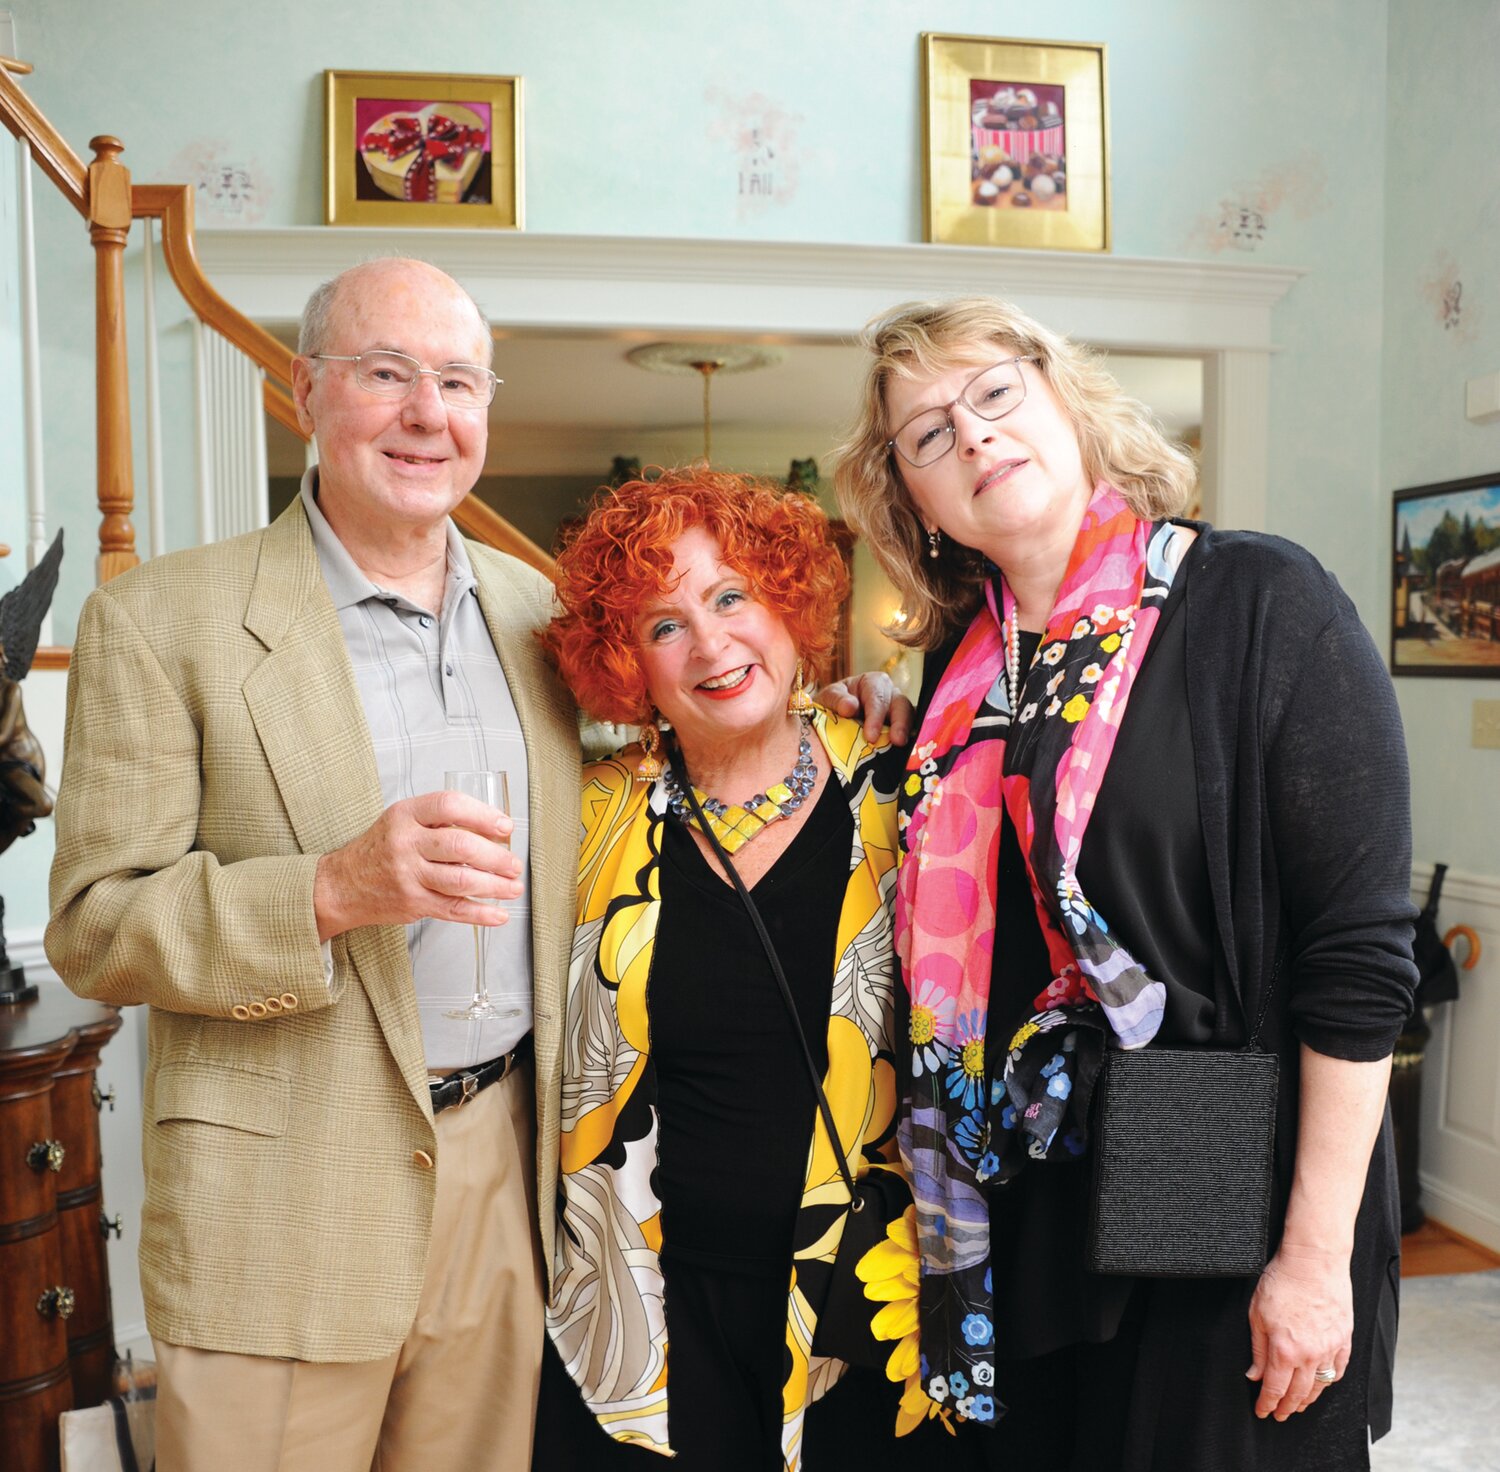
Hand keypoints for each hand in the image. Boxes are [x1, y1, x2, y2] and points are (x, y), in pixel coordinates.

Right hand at [313, 791, 521, 940]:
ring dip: (495, 886)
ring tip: (514, 887)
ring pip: (460, 881)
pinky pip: (452, 909)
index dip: (482, 814)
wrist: (341, 885)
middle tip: (515, 863)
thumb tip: (493, 829)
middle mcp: (406, 843)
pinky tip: (499, 914)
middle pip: (460, 847)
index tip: (505, 826)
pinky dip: (480, 914)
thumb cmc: (381, 848)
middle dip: (496, 856)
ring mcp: (408, 875)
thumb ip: (440, 820)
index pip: (449, 806)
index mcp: (405, 814)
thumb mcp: (403, 820)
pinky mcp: (412, 903)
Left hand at [816, 671, 913, 745]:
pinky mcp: (902, 729)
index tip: (871, 736)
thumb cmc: (832, 705)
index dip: (876, 716)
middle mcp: (890, 694)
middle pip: (901, 705)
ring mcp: (899, 712)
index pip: (878, 697)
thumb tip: (850, 707)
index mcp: (873, 683)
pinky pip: (911, 733)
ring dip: (907, 732)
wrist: (831, 718)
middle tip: (896, 741)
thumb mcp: (828, 698)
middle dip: (899, 723)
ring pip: (910, 718)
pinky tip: (906, 753)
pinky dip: (910, 741)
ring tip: (902, 746)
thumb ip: (837, 700)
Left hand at [1246, 1242, 1352, 1420]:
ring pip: (1320, 1385)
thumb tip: (1254, 1376)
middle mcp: (1310, 1355)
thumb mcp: (1256, 1313)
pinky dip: (1330, 1381)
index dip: (1267, 1404)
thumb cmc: (1282, 1281)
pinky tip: (1323, 1384)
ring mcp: (1330, 1349)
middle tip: (1280, 1414)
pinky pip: (1339, 1369)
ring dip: (1308, 1399)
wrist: (1314, 1261)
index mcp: (1284, 1350)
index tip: (1262, 1412)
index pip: (1275, 1389)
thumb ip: (1257, 1349)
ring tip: (1298, 1405)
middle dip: (1287, 1407)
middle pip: (1299, 1393)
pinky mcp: (1344, 1339)